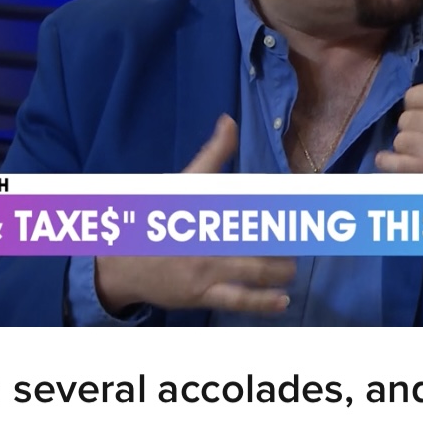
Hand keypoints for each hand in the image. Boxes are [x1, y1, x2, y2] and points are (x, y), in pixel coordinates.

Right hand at [95, 115, 295, 315]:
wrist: (117, 261)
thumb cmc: (153, 216)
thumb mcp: (181, 182)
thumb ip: (211, 153)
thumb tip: (229, 120)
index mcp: (205, 206)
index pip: (250, 200)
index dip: (279, 201)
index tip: (304, 202)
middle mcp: (207, 237)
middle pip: (258, 238)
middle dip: (286, 238)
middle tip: (305, 236)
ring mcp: (204, 268)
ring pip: (254, 270)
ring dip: (280, 269)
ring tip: (291, 265)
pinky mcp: (200, 294)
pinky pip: (237, 299)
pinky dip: (263, 302)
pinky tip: (283, 300)